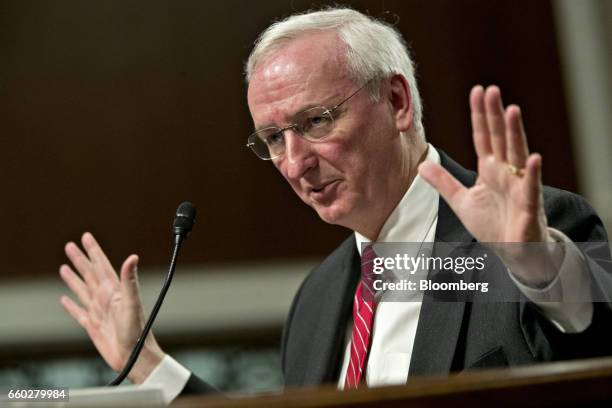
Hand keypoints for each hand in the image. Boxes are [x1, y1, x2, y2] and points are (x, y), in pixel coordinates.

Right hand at [59, 232, 164, 382]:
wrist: (135, 357)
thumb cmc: (137, 331)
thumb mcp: (132, 303)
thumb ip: (130, 280)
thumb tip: (133, 257)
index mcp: (114, 291)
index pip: (101, 265)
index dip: (94, 251)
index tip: (86, 237)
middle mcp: (106, 298)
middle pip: (89, 274)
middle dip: (80, 259)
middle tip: (70, 245)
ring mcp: (99, 312)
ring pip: (82, 290)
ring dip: (74, 278)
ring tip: (64, 266)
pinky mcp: (93, 327)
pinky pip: (79, 313)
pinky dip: (71, 305)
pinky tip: (64, 299)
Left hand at [419, 85, 560, 283]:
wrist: (514, 252)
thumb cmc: (493, 225)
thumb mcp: (461, 201)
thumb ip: (443, 182)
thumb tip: (421, 164)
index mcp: (489, 170)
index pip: (483, 137)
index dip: (479, 116)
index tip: (477, 91)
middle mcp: (505, 172)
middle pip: (499, 139)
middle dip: (494, 115)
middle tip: (491, 90)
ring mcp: (518, 186)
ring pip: (516, 155)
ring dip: (514, 133)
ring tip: (511, 110)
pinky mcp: (528, 205)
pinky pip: (530, 186)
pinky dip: (531, 173)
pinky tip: (532, 157)